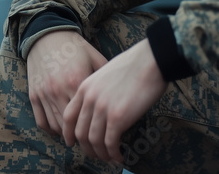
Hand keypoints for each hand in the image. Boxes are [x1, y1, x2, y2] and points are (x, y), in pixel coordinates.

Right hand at [26, 30, 107, 135]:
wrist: (46, 35)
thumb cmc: (74, 46)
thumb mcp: (94, 57)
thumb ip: (106, 75)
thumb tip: (122, 91)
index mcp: (77, 81)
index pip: (88, 114)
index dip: (97, 126)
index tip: (106, 133)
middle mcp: (59, 90)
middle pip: (72, 125)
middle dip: (83, 136)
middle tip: (92, 143)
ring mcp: (45, 94)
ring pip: (56, 126)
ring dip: (67, 136)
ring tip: (78, 139)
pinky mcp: (34, 95)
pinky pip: (42, 121)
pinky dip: (51, 130)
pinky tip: (61, 131)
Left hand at [63, 39, 168, 162]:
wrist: (150, 60)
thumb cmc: (134, 65)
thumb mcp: (105, 73)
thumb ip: (97, 90)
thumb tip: (101, 109)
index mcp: (85, 87)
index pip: (68, 116)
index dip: (68, 133)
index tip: (72, 142)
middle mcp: (90, 99)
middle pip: (80, 133)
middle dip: (86, 148)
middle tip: (95, 154)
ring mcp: (102, 109)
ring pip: (94, 141)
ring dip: (101, 153)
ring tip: (109, 158)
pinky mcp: (117, 117)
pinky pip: (110, 143)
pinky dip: (113, 153)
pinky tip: (119, 157)